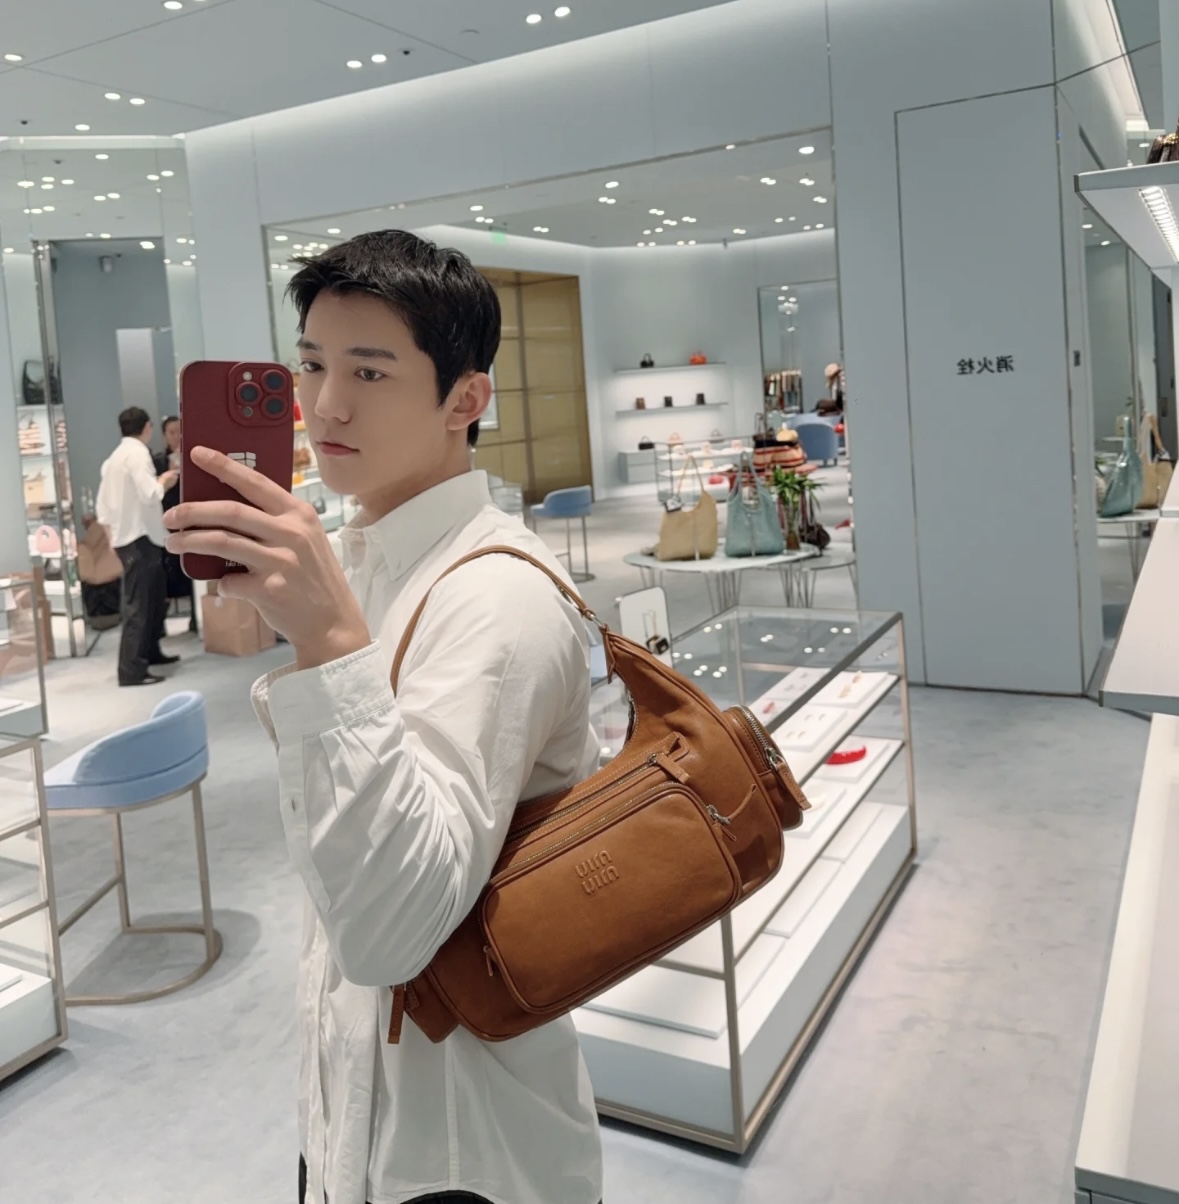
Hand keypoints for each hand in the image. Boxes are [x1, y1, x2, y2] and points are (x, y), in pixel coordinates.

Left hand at [162, 446, 369, 669]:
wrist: (333, 622)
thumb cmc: (314, 578)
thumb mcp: (306, 539)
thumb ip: (275, 522)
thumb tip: (224, 511)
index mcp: (300, 514)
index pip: (255, 482)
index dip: (223, 466)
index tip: (196, 454)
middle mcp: (292, 533)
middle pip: (230, 511)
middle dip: (192, 510)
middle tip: (171, 515)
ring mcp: (281, 561)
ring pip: (221, 541)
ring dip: (190, 540)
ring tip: (173, 542)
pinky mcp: (270, 588)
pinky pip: (230, 581)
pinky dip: (221, 583)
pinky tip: (226, 585)